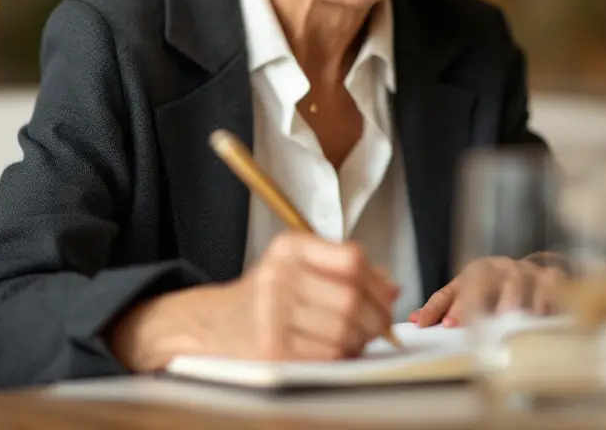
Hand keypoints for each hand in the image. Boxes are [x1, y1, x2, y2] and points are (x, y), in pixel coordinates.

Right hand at [108, 232, 397, 370]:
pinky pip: (326, 355)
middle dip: (375, 318)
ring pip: (343, 330)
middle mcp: (278, 274)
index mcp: (289, 248)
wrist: (214, 325)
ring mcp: (271, 312)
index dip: (377, 283)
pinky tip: (332, 351)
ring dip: (358, 340)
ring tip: (352, 339)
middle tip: (380, 328)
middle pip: (351, 298)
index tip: (386, 299)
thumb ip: (344, 271)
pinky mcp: (271, 348)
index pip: (352, 259)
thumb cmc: (266, 297)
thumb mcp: (299, 268)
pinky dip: (339, 357)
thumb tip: (391, 286)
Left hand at [409, 256, 565, 326]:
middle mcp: (498, 269)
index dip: (438, 307)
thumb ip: (446, 306)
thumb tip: (414, 320)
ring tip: (503, 317)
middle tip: (459, 324)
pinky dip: (544, 298)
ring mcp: (525, 272)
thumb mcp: (472, 293)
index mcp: (474, 273)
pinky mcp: (551, 279)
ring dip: (508, 299)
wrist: (540, 273)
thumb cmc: (499, 288)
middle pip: (480, 283)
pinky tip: (538, 314)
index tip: (433, 325)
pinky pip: (549, 286)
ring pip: (515, 282)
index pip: (450, 291)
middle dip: (468, 304)